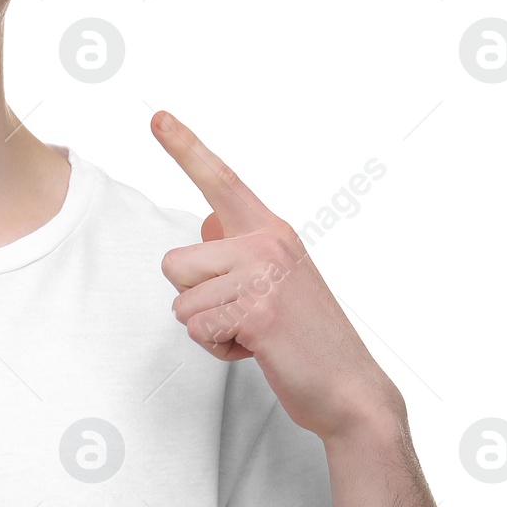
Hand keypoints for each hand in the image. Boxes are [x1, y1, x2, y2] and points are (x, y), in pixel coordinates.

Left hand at [151, 110, 400, 441]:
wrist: (350, 389)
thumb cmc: (304, 338)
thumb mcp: (276, 281)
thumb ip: (240, 251)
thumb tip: (205, 225)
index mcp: (272, 230)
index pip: (220, 180)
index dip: (185, 147)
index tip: (157, 116)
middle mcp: (268, 241)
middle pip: (174, 264)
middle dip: (195, 301)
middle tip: (243, 316)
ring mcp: (264, 274)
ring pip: (181, 303)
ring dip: (209, 329)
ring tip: (253, 333)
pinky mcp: (258, 310)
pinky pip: (197, 330)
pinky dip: (219, 350)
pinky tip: (257, 349)